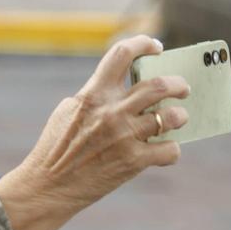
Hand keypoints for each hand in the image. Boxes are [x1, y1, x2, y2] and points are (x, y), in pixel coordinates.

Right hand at [0, 35, 189, 229]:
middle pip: (159, 85)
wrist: (48, 186)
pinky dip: (172, 150)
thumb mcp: (69, 111)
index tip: (155, 47)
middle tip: (182, 88)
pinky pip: (170, 150)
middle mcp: (111, 112)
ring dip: (179, 116)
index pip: (121, 54)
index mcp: (93, 94)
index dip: (143, 44)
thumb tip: (125, 89)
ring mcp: (124, 137)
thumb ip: (96, 96)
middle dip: (178, 84)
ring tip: (177, 119)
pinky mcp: (133, 162)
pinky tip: (164, 150)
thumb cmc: (56, 148)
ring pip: (172, 116)